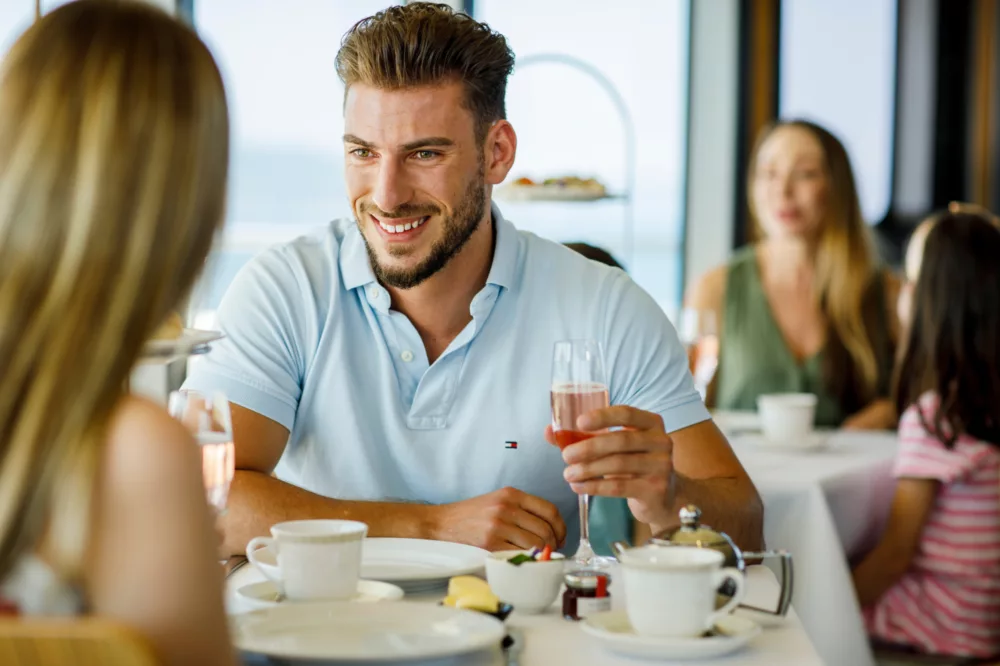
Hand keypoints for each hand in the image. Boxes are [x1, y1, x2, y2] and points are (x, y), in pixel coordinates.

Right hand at [430, 487, 566, 551]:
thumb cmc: (472, 514)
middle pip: (545, 529)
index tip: (561, 537)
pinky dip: (528, 560)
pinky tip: (525, 561)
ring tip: (539, 557)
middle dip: (554, 544)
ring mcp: (498, 526)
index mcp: (511, 494)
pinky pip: (520, 554)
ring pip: (536, 544)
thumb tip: (551, 528)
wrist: (442, 522)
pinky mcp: (490, 544)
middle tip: (552, 551)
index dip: (561, 527)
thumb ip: (522, 508)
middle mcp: (506, 508)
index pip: (549, 510)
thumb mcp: (498, 500)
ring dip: (543, 554)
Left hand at [546, 406, 675, 527]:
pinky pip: (619, 487)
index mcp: (651, 422)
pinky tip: (578, 487)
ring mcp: (662, 466)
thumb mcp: (615, 446)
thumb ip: (585, 437)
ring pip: (618, 465)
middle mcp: (661, 441)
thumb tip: (549, 432)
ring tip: (568, 474)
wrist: (664, 497)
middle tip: (565, 455)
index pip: (627, 413)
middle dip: (588, 447)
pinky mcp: (656, 490)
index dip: (602, 417)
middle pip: (620, 441)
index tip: (579, 422)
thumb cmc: (633, 464)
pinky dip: (595, 486)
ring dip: (588, 469)